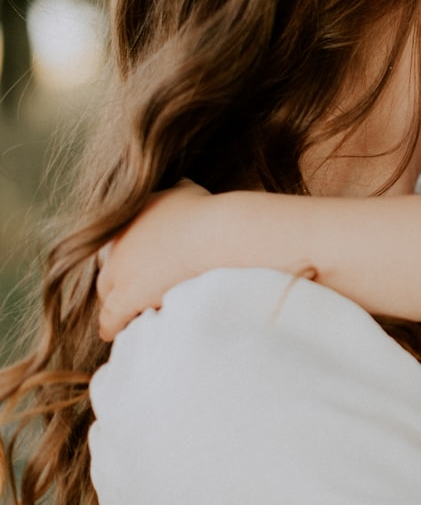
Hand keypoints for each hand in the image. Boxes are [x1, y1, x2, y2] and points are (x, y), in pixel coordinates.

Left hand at [97, 179, 211, 340]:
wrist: (214, 233)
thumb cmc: (206, 212)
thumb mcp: (185, 190)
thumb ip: (174, 190)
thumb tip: (178, 187)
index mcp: (125, 218)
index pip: (112, 244)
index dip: (125, 257)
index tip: (138, 266)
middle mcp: (115, 242)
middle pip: (106, 269)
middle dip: (118, 280)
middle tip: (133, 292)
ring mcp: (119, 269)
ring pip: (107, 293)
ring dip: (115, 303)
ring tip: (127, 315)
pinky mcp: (126, 295)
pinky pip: (111, 317)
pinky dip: (112, 325)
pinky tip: (114, 333)